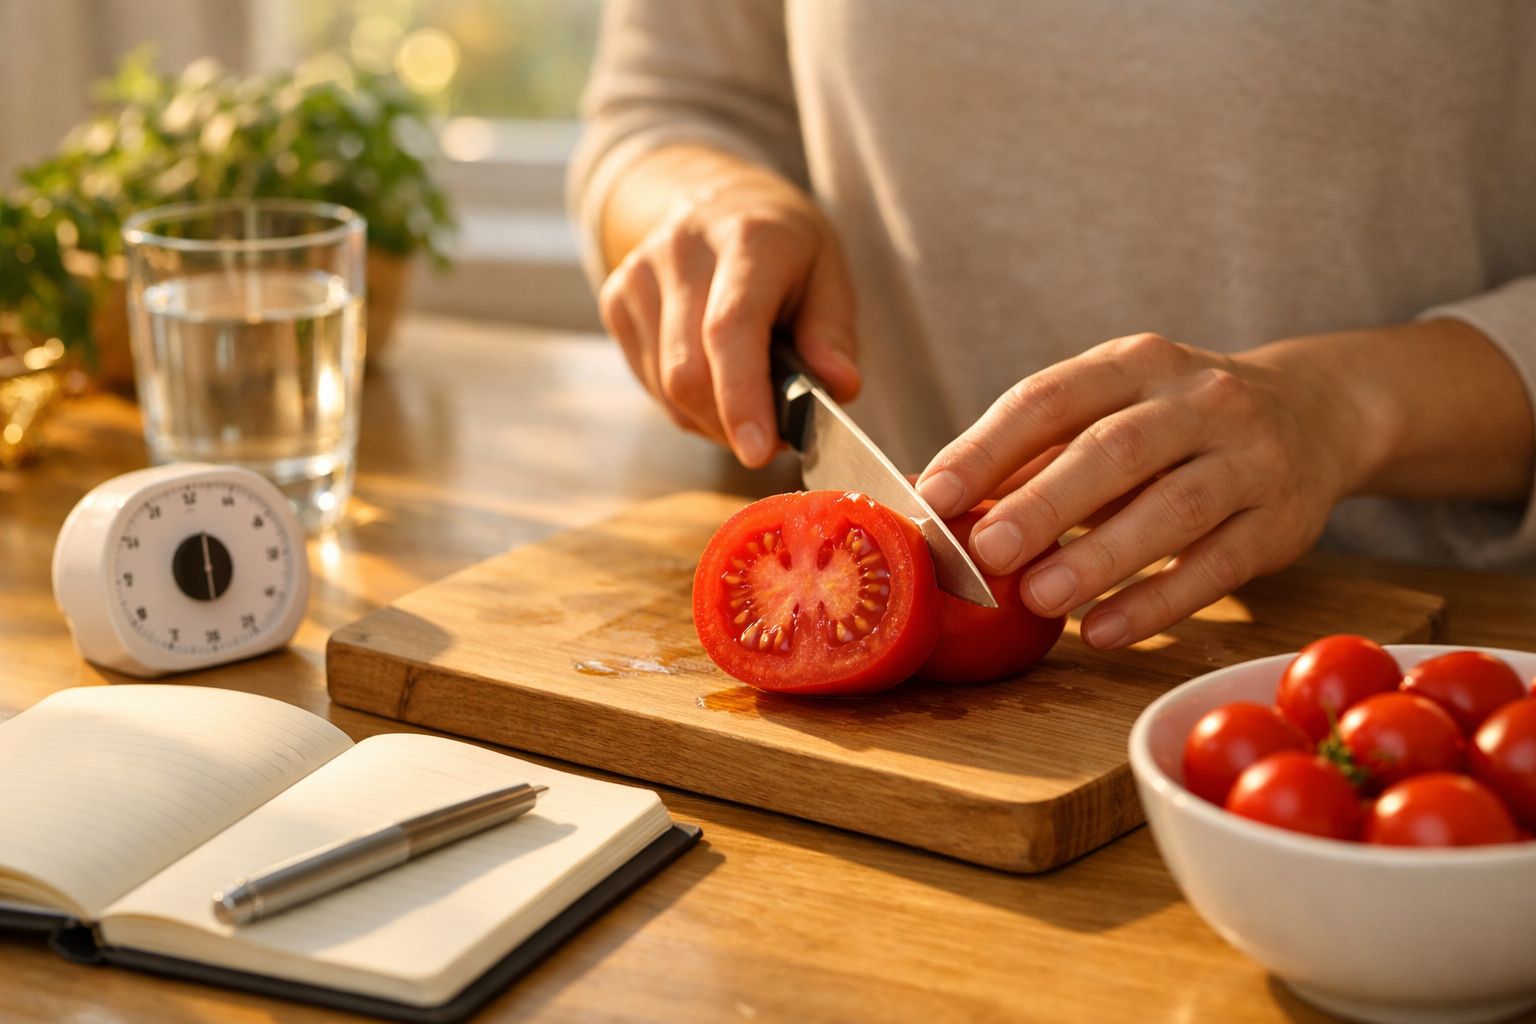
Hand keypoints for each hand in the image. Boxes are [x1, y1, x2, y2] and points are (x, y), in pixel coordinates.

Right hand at [599, 153, 859, 465]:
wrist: (718, 199)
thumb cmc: (783, 246)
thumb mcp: (828, 273)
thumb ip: (832, 333)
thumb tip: (838, 387)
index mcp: (747, 238)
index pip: (730, 329)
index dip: (742, 397)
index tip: (759, 452)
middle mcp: (682, 249)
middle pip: (688, 371)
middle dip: (730, 424)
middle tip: (771, 436)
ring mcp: (639, 274)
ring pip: (665, 387)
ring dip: (710, 419)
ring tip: (746, 400)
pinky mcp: (615, 299)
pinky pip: (649, 383)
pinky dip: (684, 404)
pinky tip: (712, 380)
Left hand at [914, 332, 1379, 649]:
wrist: (1317, 411)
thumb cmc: (1174, 421)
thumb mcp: (1108, 410)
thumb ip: (1029, 453)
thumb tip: (931, 498)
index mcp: (1134, 364)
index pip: (1051, 397)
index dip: (989, 447)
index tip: (934, 493)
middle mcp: (1199, 399)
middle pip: (1116, 450)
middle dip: (1045, 503)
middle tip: (985, 553)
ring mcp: (1249, 458)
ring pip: (1173, 509)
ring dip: (1101, 557)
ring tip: (1039, 598)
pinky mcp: (1283, 522)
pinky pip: (1217, 566)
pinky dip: (1157, 602)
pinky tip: (1104, 631)